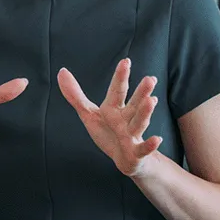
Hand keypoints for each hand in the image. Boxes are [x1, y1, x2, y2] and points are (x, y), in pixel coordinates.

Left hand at [57, 59, 161, 175]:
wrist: (126, 159)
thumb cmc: (108, 133)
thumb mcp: (89, 114)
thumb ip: (75, 95)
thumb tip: (61, 71)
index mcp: (114, 108)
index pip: (117, 90)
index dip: (120, 77)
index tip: (126, 61)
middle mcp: (126, 119)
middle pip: (133, 104)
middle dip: (141, 92)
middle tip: (150, 78)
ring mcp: (132, 135)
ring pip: (139, 123)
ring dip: (145, 112)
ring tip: (152, 100)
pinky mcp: (137, 152)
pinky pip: (143, 148)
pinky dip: (150, 144)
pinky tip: (157, 139)